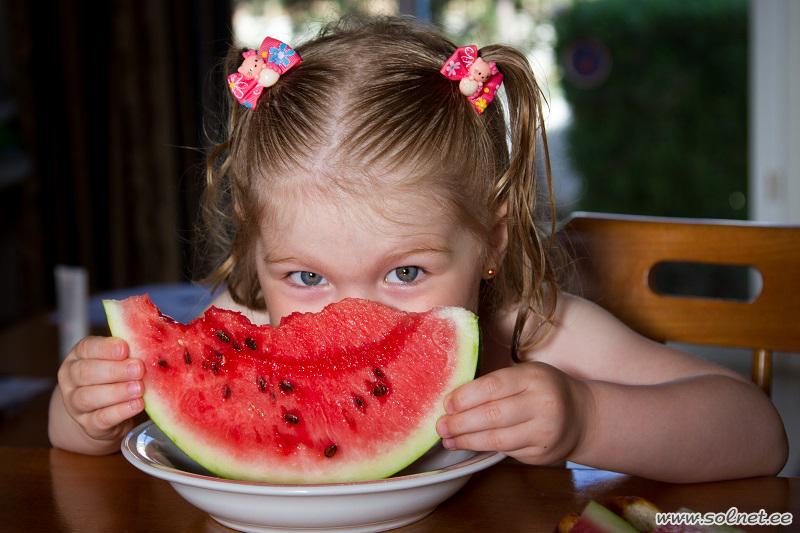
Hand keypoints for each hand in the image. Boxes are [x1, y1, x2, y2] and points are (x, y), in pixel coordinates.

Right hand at [57, 336, 144, 442]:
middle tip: (138, 369)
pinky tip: (137, 404)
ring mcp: (75, 405)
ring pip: (89, 397)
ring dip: (117, 392)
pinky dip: (120, 411)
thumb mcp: (118, 361)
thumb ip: (128, 353)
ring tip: (139, 388)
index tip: (125, 348)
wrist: (103, 414)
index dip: (105, 348)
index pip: (87, 348)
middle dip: (114, 370)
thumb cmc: (114, 378)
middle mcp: (71, 380)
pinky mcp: (88, 425)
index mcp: (78, 357)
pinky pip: (101, 419)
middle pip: (85, 373)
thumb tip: (150, 346)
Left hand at [436, 362, 591, 464]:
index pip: (494, 386)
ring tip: (448, 439)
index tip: (446, 403)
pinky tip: (468, 445)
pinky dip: (484, 449)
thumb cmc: (544, 390)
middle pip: (493, 415)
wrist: (582, 416)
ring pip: (498, 439)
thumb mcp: (527, 375)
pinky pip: (507, 452)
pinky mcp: (542, 454)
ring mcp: (544, 432)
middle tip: (440, 426)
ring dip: (468, 440)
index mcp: (534, 377)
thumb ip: (497, 384)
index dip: (466, 396)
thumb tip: (455, 398)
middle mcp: (542, 404)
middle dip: (461, 422)